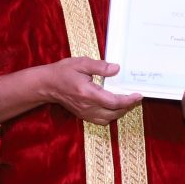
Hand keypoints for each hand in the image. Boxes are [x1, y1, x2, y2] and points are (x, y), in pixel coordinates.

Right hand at [0, 57, 142, 124]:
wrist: (46, 85)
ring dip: (119, 112)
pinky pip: (101, 120)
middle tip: (135, 97)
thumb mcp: (81, 63)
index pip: (113, 101)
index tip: (138, 95)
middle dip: (127, 106)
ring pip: (108, 119)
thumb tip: (116, 69)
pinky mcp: (83, 115)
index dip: (128, 100)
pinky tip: (113, 107)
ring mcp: (84, 112)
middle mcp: (87, 106)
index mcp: (88, 93)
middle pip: (113, 112)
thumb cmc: (62, 72)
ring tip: (126, 102)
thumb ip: (100, 67)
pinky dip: (110, 115)